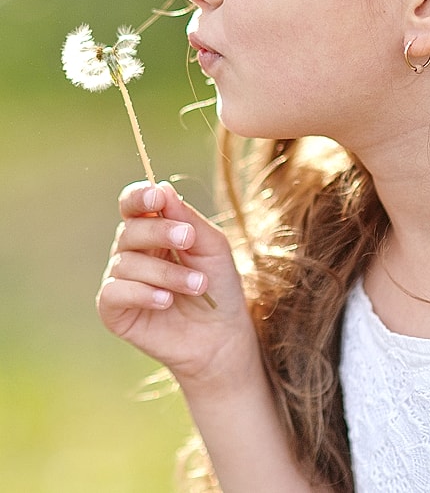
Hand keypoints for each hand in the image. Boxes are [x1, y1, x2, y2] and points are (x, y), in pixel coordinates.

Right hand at [96, 180, 256, 393]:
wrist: (220, 336)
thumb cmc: (217, 284)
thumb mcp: (211, 247)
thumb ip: (187, 219)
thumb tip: (163, 188)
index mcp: (153, 229)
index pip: (133, 204)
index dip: (139, 197)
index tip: (157, 198)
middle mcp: (131, 251)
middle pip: (130, 229)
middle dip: (160, 232)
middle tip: (189, 240)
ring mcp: (120, 279)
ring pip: (126, 262)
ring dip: (166, 272)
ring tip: (197, 284)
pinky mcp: (113, 310)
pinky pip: (114, 291)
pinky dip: (142, 293)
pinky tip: (166, 301)